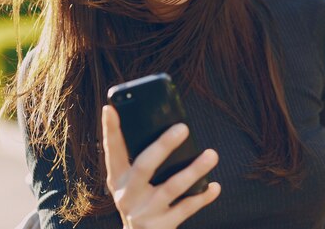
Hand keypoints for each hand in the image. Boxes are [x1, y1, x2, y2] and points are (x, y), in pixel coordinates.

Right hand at [102, 105, 220, 228]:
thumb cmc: (139, 200)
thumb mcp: (130, 183)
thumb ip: (139, 160)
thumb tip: (166, 127)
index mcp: (117, 178)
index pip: (112, 150)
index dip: (110, 130)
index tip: (110, 108)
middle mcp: (127, 195)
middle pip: (144, 166)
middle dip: (163, 146)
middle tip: (183, 127)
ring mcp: (144, 212)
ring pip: (171, 187)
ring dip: (193, 170)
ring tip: (211, 154)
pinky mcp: (161, 226)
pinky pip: (186, 208)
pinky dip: (201, 197)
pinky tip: (214, 185)